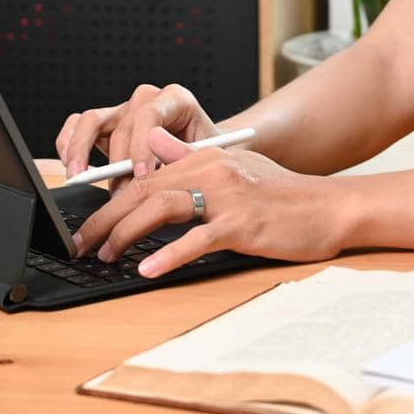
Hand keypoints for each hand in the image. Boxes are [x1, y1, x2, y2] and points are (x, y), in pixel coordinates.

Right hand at [54, 83, 220, 183]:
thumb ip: (182, 158)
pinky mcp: (106, 126)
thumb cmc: (212, 156)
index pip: (150, 112)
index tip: (141, 174)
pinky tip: (72, 165)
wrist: (209, 156)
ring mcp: (123, 112)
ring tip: (80, 176)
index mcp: (176, 100)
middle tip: (121, 195)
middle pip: (122, 124)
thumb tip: (152, 170)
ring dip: (82, 149)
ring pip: (91, 119)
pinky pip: (78, 125)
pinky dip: (69, 143)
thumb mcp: (208, 157)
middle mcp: (146, 101)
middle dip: (118, 163)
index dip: (142, 144)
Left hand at [72, 127, 349, 277]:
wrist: (330, 207)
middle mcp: (212, 170)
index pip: (146, 176)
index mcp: (207, 158)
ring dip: (126, 233)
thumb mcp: (236, 167)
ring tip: (104, 255)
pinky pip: (197, 239)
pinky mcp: (242, 224)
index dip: (111, 200)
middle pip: (144, 190)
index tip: (89, 224)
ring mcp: (227, 196)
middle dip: (106, 218)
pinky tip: (146, 269)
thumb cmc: (284, 194)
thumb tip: (156, 144)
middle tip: (83, 244)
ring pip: (162, 208)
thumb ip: (192, 157)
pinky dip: (168, 255)